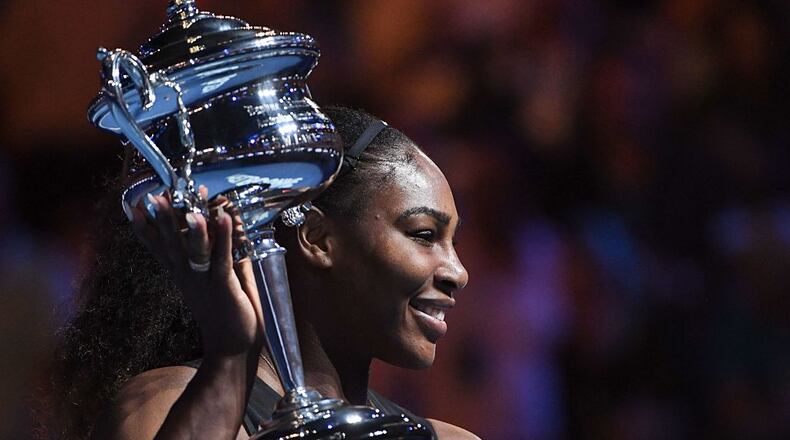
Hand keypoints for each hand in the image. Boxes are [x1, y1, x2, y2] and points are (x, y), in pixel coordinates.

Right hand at [125, 190, 264, 358]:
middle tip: (154, 196)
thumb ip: (226, 255)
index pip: (160, 248)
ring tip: (190, 206)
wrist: (233, 350)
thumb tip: (232, 232)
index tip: (135, 205)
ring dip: (193, 228)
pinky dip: (224, 238)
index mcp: (183, 275)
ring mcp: (204, 283)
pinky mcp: (223, 288)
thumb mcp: (225, 280)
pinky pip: (222, 260)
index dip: (147, 227)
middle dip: (164, 220)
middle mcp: (188, 277)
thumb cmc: (228, 315)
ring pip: (194, 251)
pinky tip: (224, 219)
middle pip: (171, 245)